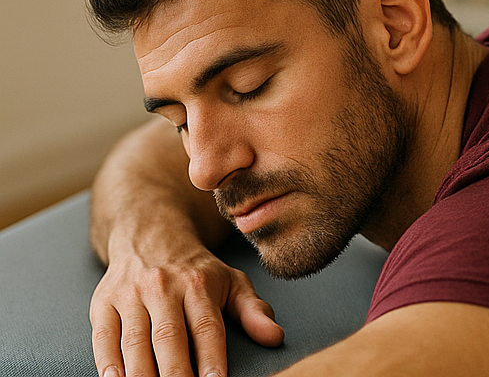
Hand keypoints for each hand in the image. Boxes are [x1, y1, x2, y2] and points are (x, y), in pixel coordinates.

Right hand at [90, 238, 282, 376]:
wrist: (150, 235)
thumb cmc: (196, 270)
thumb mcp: (231, 282)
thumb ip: (253, 311)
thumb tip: (275, 337)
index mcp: (198, 284)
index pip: (207, 328)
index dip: (211, 359)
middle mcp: (163, 287)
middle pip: (169, 338)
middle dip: (175, 373)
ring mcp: (130, 294)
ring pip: (135, 342)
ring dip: (141, 375)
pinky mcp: (103, 302)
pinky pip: (104, 337)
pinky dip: (108, 363)